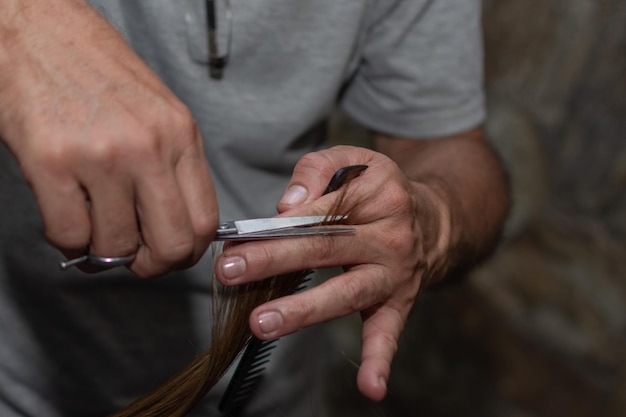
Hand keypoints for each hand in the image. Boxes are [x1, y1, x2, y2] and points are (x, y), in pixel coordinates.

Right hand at [0, 0, 217, 276]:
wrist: (37, 29)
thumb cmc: (97, 71)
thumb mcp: (158, 113)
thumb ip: (172, 167)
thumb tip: (174, 224)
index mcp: (181, 136)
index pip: (205, 221)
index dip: (188, 252)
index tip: (171, 254)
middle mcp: (148, 148)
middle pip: (172, 244)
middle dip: (152, 265)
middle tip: (134, 258)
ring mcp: (101, 156)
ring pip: (116, 246)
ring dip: (103, 251)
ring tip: (94, 227)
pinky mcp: (51, 161)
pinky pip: (69, 235)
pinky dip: (68, 239)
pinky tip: (67, 216)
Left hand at [214, 145, 451, 400]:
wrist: (433, 219)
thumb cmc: (377, 189)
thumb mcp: (353, 160)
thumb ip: (316, 171)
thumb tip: (285, 206)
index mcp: (376, 194)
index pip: (320, 209)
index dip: (278, 223)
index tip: (238, 237)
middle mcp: (389, 235)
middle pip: (324, 247)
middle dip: (274, 259)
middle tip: (231, 270)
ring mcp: (395, 273)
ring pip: (346, 292)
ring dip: (304, 310)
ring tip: (263, 322)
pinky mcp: (400, 302)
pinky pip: (390, 331)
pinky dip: (380, 360)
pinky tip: (369, 387)